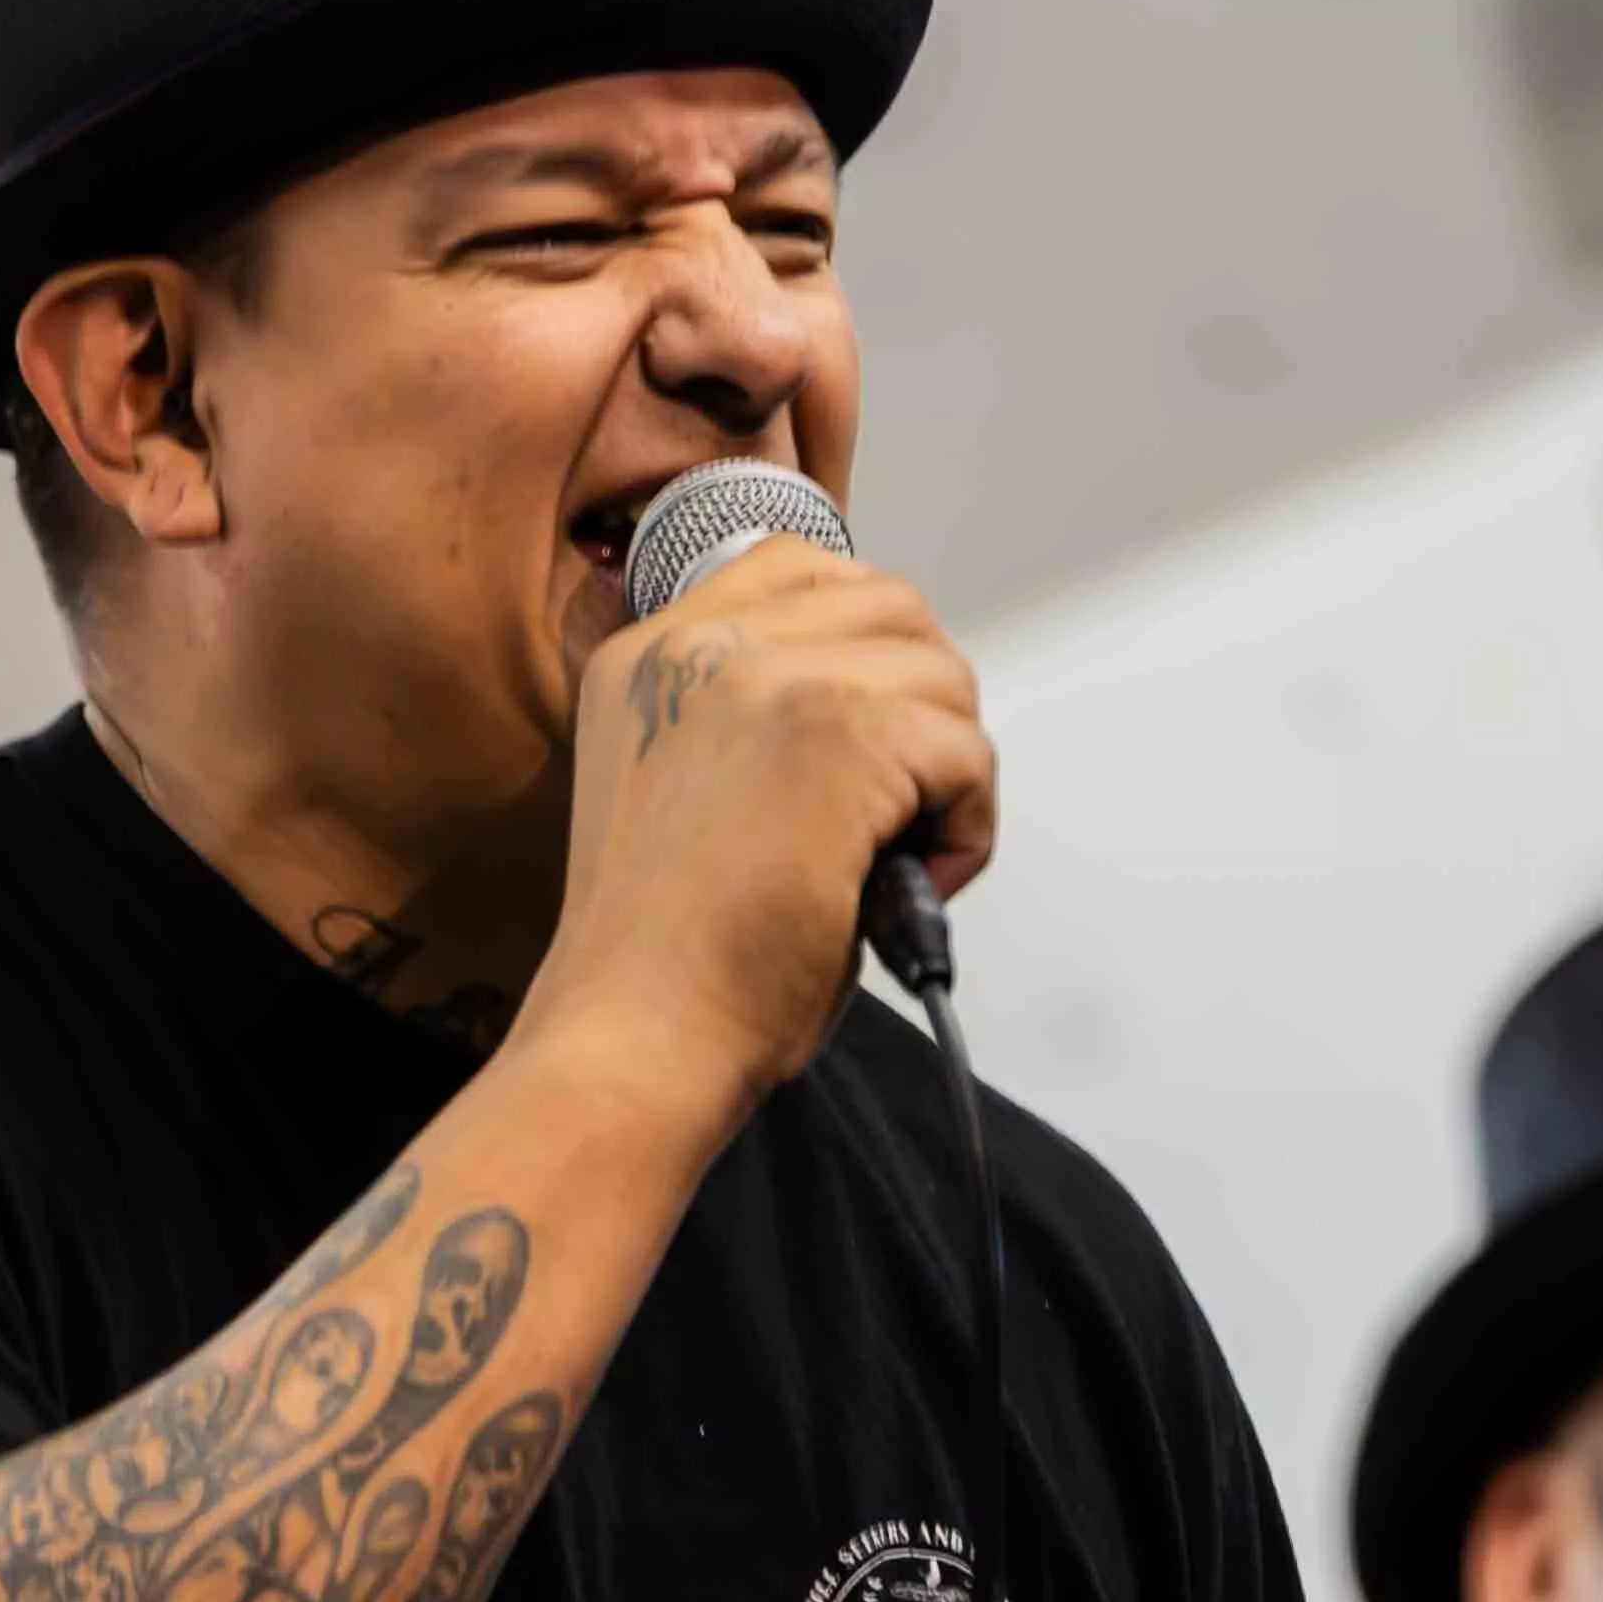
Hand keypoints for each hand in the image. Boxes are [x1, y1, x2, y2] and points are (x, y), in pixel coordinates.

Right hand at [523, 534, 996, 1133]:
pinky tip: (906, 885)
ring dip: (948, 772)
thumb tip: (883, 700)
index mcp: (652, 652)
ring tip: (892, 858)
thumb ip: (750, 719)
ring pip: (942, 677)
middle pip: (893, 609)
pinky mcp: (841, 737)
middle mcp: (701, 644)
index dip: (867, 645)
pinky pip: (967, 753)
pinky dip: (965, 829)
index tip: (871, 736)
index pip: (800, 565)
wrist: (635, 1035)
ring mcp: (770, 679)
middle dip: (922, 709)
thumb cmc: (668, 958)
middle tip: (891, 811)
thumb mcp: (681, 788)